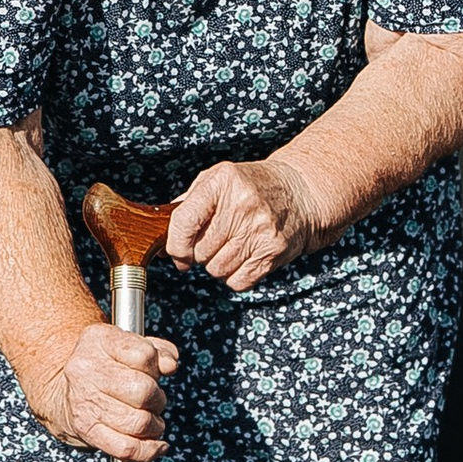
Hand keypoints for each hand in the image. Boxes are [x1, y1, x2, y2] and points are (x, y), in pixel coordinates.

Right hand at [32, 317, 178, 461]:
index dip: (156, 367)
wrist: (63, 392)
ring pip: (139, 422)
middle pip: (144, 391)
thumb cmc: (103, 367)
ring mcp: (85, 401)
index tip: (151, 373)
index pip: (145, 355)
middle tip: (152, 401)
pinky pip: (126, 448)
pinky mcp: (87, 430)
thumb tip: (169, 365)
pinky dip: (148, 451)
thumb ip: (157, 350)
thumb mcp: (127, 346)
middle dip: (158, 400)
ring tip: (151, 421)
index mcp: (98, 340)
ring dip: (155, 425)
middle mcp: (86, 369)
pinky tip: (156, 445)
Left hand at [164, 153, 319, 292]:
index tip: (177, 253)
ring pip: (217, 269)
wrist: (302, 193)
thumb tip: (160, 237)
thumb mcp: (219, 179)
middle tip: (213, 243)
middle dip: (199, 254)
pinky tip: (243, 257)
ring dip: (217, 265)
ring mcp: (260, 229)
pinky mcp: (273, 251)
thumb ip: (189, 202)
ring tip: (230, 247)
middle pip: (200, 251)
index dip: (175, 245)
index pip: (184, 222)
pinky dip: (234, 276)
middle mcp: (242, 205)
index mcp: (222, 182)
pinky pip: (238, 281)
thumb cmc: (253, 186)